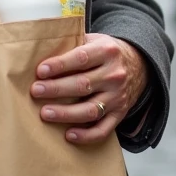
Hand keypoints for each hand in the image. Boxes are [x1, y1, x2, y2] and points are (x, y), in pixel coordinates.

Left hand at [31, 33, 148, 143]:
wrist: (139, 65)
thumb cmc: (107, 52)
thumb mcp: (95, 40)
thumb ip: (74, 43)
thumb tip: (41, 51)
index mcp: (106, 52)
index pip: (81, 58)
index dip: (60, 65)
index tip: (41, 71)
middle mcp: (114, 75)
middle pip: (83, 84)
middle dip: (57, 89)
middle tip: (36, 91)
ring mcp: (118, 96)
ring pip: (91, 109)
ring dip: (66, 113)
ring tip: (45, 113)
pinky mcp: (120, 114)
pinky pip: (103, 129)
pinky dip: (86, 135)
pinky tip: (69, 135)